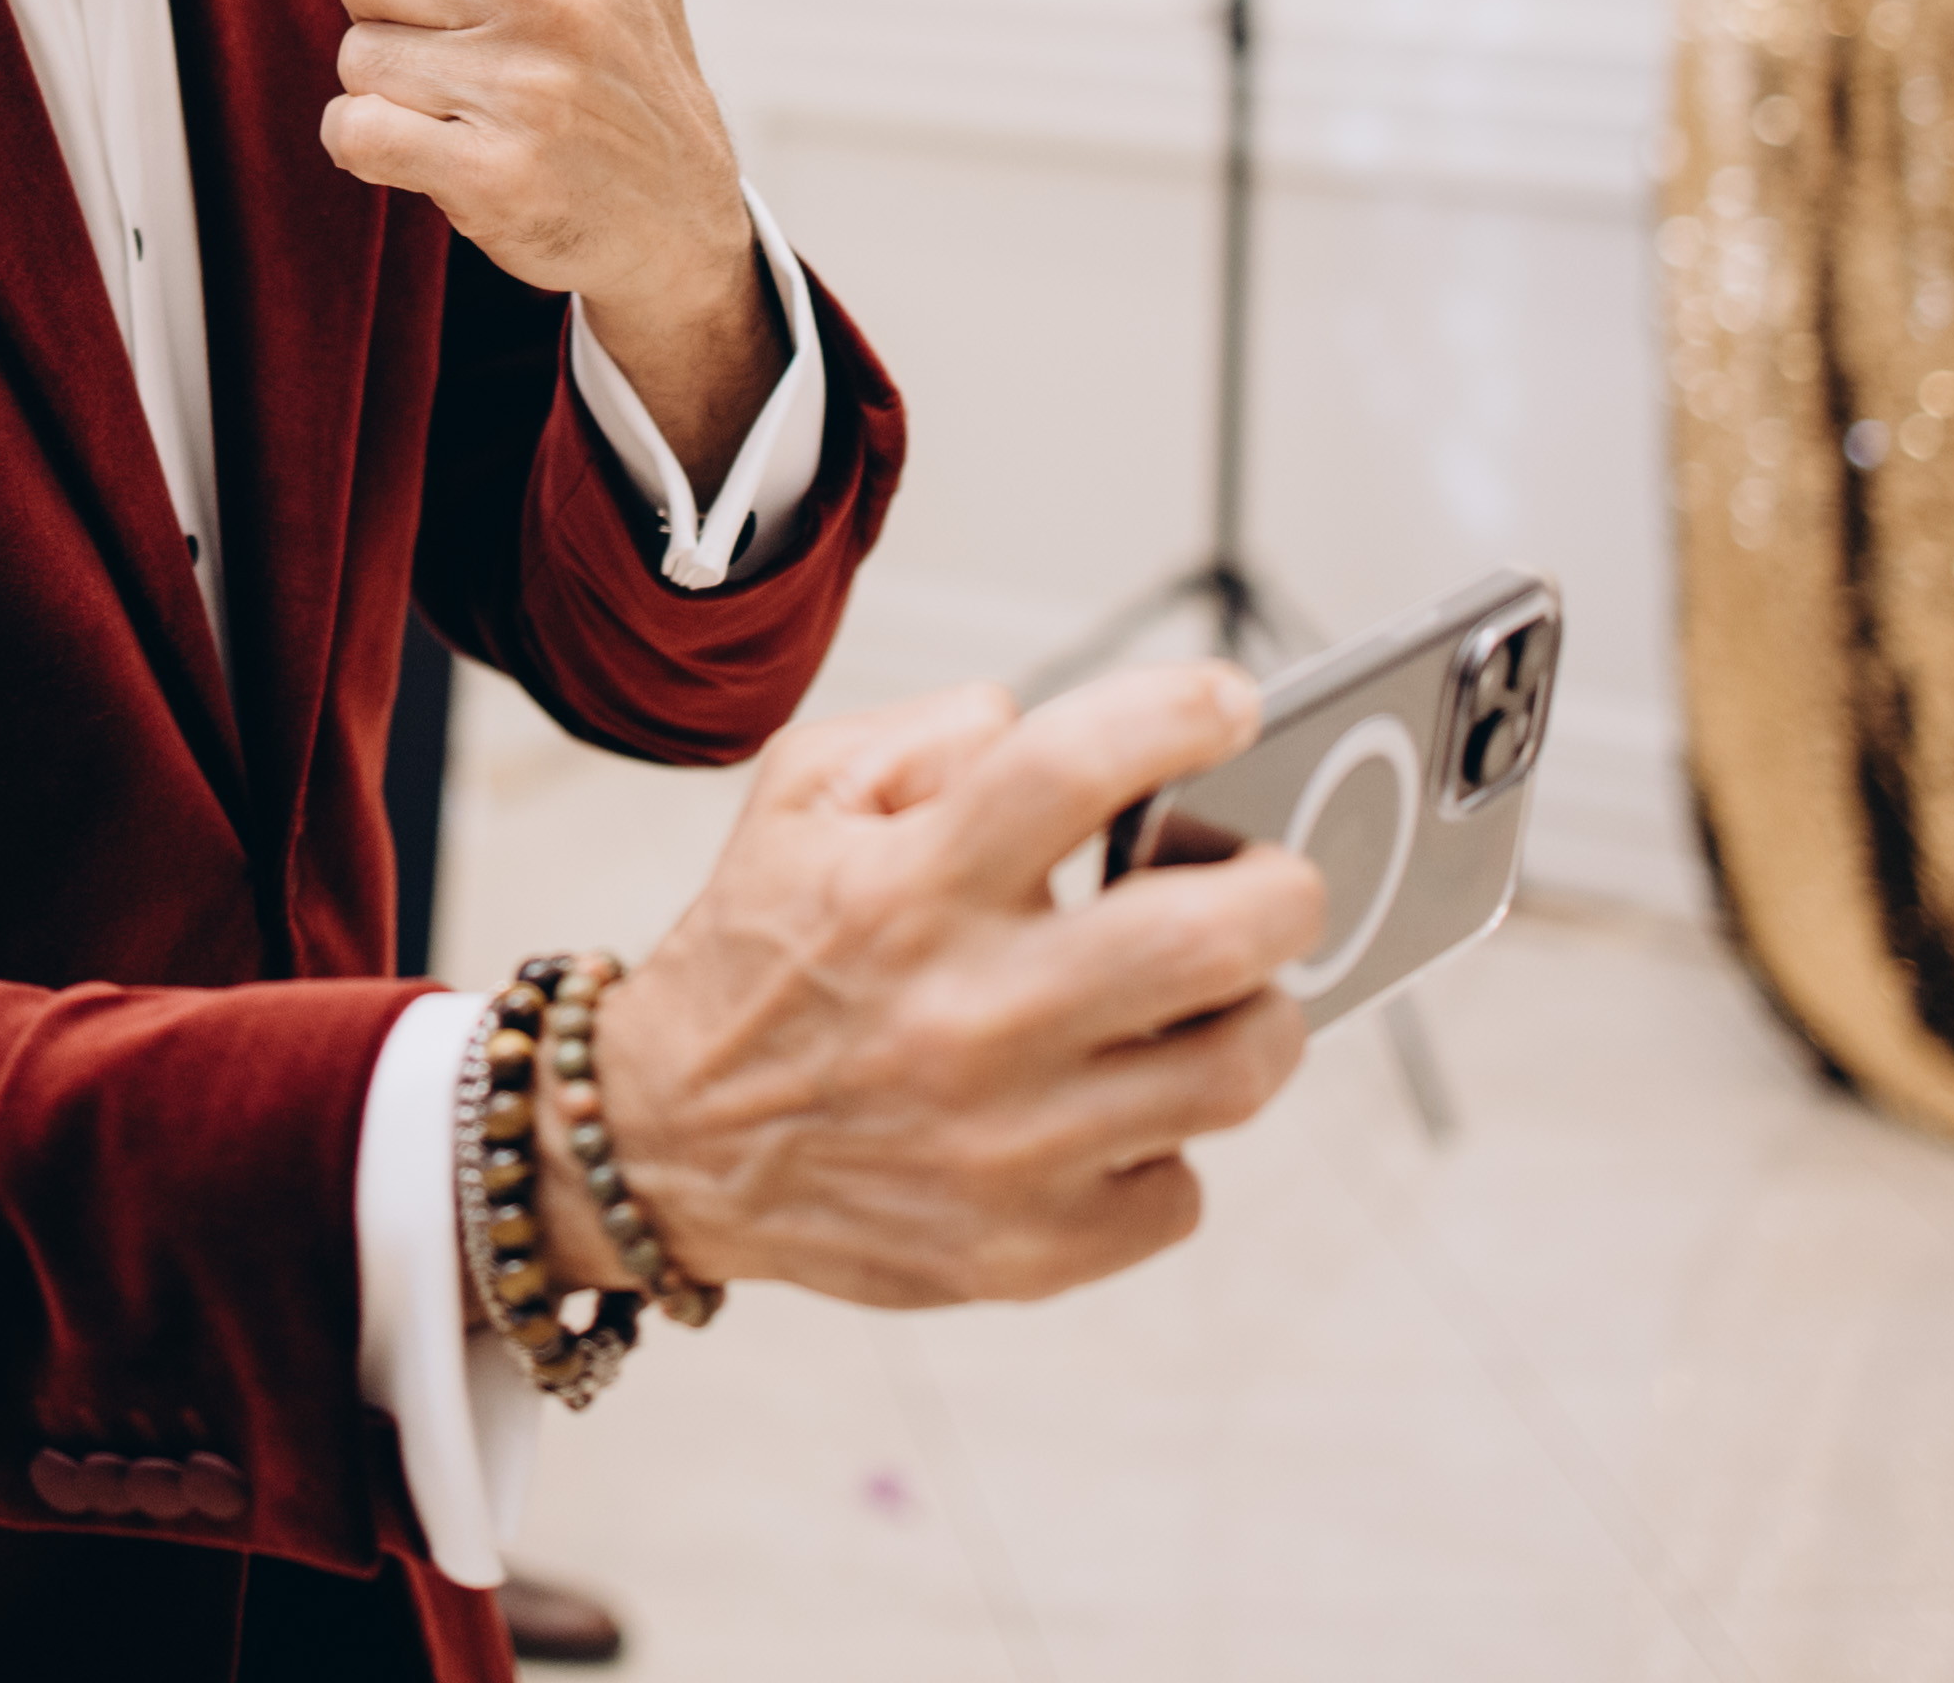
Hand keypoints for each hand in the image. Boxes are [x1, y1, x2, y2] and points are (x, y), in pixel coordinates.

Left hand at [327, 0, 776, 467]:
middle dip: (393, 6)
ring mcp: (528, 93)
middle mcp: (555, 3)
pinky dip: (372, 144)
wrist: (675, 218)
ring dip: (392, 84)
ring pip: (356, 54)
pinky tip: (439, 149)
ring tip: (472, 102)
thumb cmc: (633, 51)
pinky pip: (355, 131)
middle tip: (466, 38)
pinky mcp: (494, 176)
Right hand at [547, 665, 1319, 1309]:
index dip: (1182, 714)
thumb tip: (1043, 724)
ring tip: (1233, 994)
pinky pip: (1179, 1191)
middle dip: (1286, 887)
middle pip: (1210, 936)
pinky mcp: (1027, 1248)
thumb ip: (927, 733)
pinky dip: (1170, 1144)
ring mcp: (1005, 1144)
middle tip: (1281, 876)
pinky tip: (1125, 1107)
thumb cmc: (757, 957)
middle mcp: (966, 1013)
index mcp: (912, 885)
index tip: (1229, 706)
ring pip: (1233, 1071)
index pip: (1075, 765)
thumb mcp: (800, 796)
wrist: (666, 1144)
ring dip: (1262, 1018)